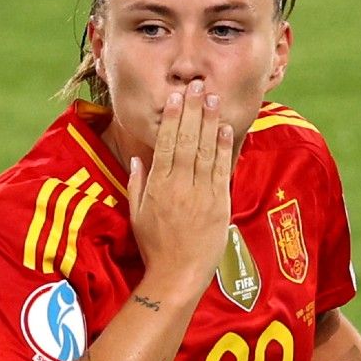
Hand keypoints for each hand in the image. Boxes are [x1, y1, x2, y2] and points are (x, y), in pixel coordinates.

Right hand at [127, 79, 233, 289]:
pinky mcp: (219, 204)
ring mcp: (201, 194)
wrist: (177, 275)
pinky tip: (225, 128)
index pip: (166, 144)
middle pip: (187, 140)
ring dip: (210, 122)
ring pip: (205, 150)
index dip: (172, 119)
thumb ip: (136, 185)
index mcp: (157, 186)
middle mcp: (179, 186)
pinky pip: (221, 170)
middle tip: (197, 86)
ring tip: (213, 98)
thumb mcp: (135, 215)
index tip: (176, 98)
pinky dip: (224, 148)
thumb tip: (136, 159)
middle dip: (193, 111)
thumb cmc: (155, 247)